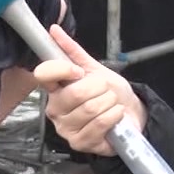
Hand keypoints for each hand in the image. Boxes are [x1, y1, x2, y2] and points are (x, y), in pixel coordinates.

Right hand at [32, 25, 146, 156]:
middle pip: (74, 93)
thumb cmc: (109, 92)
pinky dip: (114, 115)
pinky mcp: (80, 143)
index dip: (63, 70)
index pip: (43, 74)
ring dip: (109, 102)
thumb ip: (73, 51)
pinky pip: (99, 123)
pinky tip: (115, 115)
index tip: (79, 72)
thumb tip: (54, 30)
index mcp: (54, 89)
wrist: (129, 113)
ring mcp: (66, 128)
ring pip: (90, 109)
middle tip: (105, 91)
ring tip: (111, 104)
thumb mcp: (94, 69)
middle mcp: (55, 109)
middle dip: (99, 88)